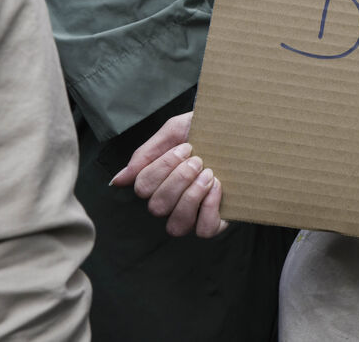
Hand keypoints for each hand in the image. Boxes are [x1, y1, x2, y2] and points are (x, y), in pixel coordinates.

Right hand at [109, 111, 227, 237]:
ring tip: (209, 174)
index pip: (143, 188)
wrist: (241, 128)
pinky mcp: (215, 221)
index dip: (163, 168)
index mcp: (158, 181)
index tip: (186, 147)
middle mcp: (171, 202)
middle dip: (179, 180)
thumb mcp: (175, 131)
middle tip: (199, 160)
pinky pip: (203, 231)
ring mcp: (192, 214)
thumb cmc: (205, 129)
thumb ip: (145, 154)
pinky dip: (209, 209)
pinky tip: (218, 187)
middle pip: (157, 207)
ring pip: (176, 225)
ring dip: (192, 197)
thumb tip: (118, 181)